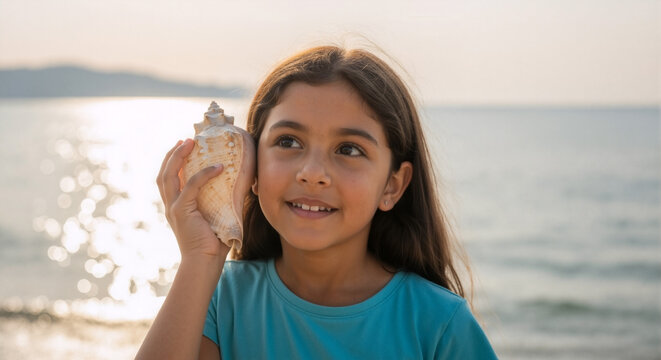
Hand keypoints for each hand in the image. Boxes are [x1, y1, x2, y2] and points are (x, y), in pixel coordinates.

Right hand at [157, 139, 230, 260]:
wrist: (204, 263)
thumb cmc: (214, 243)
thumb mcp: (217, 216)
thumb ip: (223, 201)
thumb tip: (243, 184)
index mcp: (176, 207)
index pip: (168, 179)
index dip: (172, 161)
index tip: (182, 145)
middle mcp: (171, 205)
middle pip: (164, 173)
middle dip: (172, 154)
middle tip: (185, 139)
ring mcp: (174, 208)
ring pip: (169, 176)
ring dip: (178, 157)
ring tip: (190, 143)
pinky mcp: (182, 212)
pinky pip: (191, 187)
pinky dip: (204, 174)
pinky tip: (218, 167)